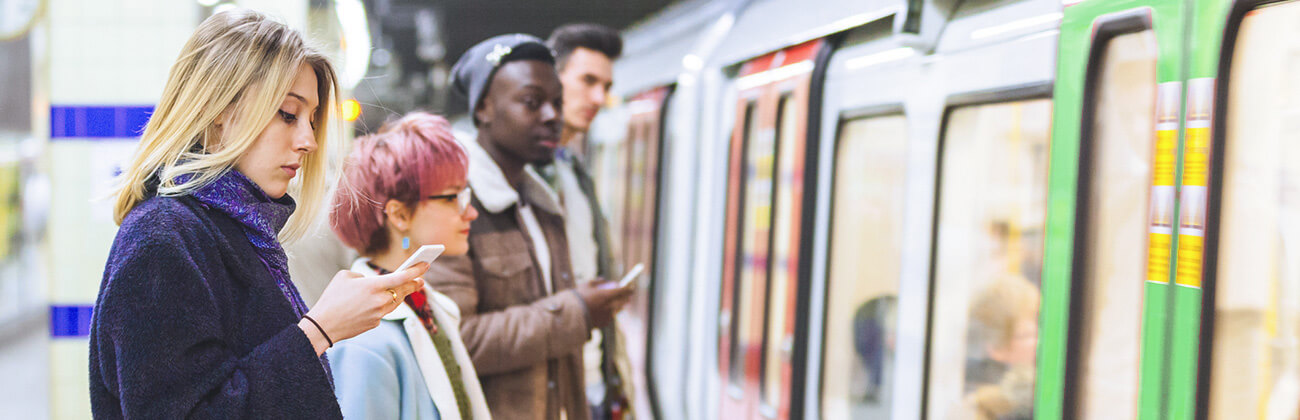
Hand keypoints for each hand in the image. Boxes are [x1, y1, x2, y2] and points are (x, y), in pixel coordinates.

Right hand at [299, 263, 428, 353]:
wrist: (324, 325)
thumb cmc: (332, 298)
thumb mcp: (345, 277)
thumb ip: (363, 276)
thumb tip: (372, 282)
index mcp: (373, 285)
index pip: (402, 277)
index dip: (416, 270)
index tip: (426, 265)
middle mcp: (380, 300)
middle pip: (403, 291)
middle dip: (413, 284)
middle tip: (421, 280)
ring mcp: (379, 313)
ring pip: (396, 302)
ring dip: (402, 295)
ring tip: (407, 288)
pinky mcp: (375, 323)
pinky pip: (384, 311)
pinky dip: (384, 306)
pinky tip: (381, 302)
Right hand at [575, 279, 633, 328]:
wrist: (570, 316)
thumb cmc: (577, 298)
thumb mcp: (586, 285)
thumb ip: (597, 282)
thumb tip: (604, 280)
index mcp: (606, 295)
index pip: (623, 291)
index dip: (628, 288)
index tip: (631, 287)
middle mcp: (609, 306)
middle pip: (623, 301)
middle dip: (626, 298)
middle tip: (628, 296)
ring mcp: (608, 315)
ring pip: (617, 309)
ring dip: (619, 305)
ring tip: (619, 303)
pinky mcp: (604, 323)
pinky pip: (610, 316)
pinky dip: (609, 313)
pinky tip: (606, 311)